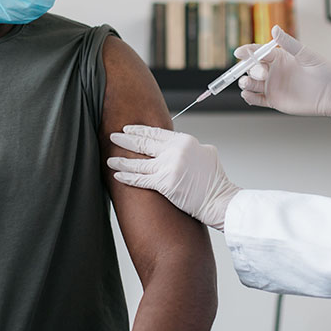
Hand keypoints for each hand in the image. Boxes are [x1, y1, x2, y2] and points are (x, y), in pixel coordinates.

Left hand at [107, 125, 240, 230]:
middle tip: (113, 137)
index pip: (156, 132)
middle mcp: (175, 151)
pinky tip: (117, 176)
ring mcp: (169, 167)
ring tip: (110, 158)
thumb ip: (188, 147)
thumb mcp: (206, 153)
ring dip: (121, 160)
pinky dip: (127, 178)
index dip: (139, 130)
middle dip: (125, 140)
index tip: (128, 129)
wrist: (220, 200)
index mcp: (185, 141)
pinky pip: (140, 180)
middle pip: (144, 143)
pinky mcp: (165, 184)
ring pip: (138, 162)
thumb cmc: (215, 181)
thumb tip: (175, 146)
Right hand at [236, 25, 330, 116]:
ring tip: (247, 82)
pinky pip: (256, 99)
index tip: (239, 52)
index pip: (257, 52)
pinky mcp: (274, 101)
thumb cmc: (324, 70)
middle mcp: (273, 71)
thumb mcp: (306, 54)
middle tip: (262, 72)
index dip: (247, 52)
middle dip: (251, 69)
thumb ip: (288, 43)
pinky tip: (247, 95)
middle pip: (252, 68)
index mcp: (279, 57)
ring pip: (251, 84)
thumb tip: (274, 28)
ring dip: (245, 82)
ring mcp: (272, 86)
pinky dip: (249, 97)